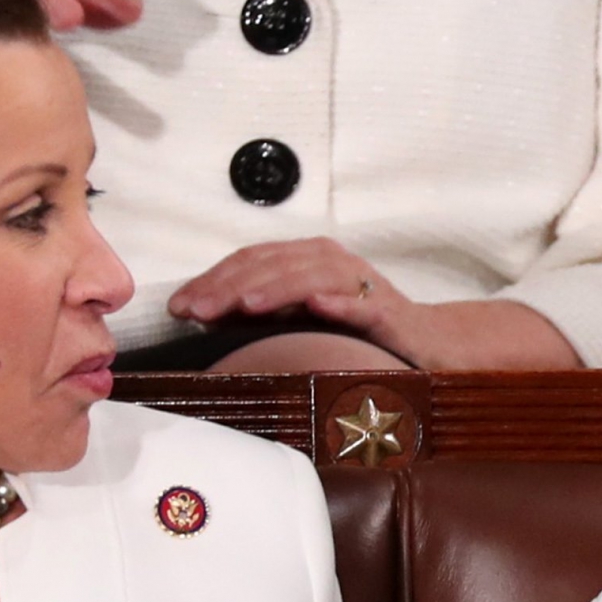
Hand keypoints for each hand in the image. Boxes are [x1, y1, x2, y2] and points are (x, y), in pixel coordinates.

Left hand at [168, 240, 438, 357]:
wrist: (423, 342)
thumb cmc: (354, 331)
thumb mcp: (298, 318)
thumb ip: (258, 312)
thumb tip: (201, 315)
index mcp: (303, 259)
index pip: (249, 262)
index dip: (211, 280)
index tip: (178, 306)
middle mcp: (328, 261)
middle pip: (272, 265)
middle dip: (229, 287)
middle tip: (195, 310)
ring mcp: (358, 282)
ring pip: (310, 278)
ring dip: (275, 289)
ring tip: (243, 305)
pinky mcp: (385, 310)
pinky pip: (360, 304)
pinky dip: (339, 304)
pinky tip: (317, 307)